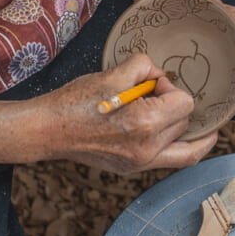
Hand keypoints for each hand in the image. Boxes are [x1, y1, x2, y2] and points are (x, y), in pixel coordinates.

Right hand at [36, 53, 218, 173]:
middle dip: (173, 104)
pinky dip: (178, 146)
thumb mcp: (112, 73)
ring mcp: (139, 164)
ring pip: (185, 149)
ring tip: (170, 112)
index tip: (152, 84)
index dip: (171, 87)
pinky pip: (170, 161)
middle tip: (150, 95)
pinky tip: (177, 132)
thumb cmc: (76, 101)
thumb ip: (145, 66)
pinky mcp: (132, 169)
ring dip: (181, 126)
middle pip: (185, 123)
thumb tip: (160, 74)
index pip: (185, 103)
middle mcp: (146, 150)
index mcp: (144, 124)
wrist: (49, 130)